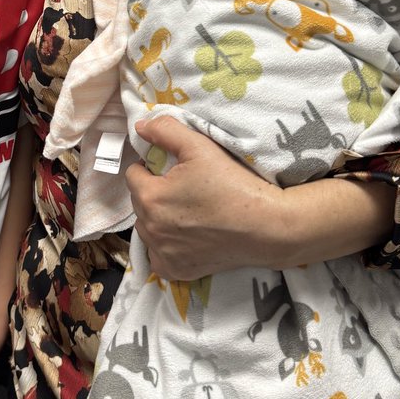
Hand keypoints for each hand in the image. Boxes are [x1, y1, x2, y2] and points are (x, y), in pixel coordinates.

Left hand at [127, 116, 290, 279]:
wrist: (266, 226)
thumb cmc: (233, 184)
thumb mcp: (200, 147)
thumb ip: (166, 131)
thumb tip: (140, 127)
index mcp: (150, 197)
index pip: (133, 175)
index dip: (150, 167)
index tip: (172, 168)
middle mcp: (150, 229)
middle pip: (139, 202)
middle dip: (154, 192)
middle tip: (183, 188)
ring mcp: (162, 253)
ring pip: (147, 228)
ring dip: (157, 219)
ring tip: (186, 211)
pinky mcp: (176, 271)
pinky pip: (157, 256)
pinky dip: (165, 247)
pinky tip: (185, 237)